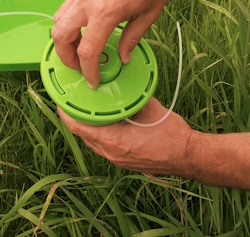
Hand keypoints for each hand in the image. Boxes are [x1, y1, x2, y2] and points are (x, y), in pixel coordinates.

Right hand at [50, 0, 177, 88]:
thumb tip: (123, 56)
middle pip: (60, 36)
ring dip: (64, 39)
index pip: (87, 50)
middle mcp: (88, 2)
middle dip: (66, 56)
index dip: (88, 70)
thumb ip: (133, 38)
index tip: (93, 80)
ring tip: (79, 49)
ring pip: (58, 21)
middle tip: (80, 66)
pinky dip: (68, 24)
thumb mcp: (150, 13)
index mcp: (106, 12)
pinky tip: (83, 29)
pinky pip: (66, 9)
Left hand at [58, 98, 198, 176]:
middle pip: (82, 134)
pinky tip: (104, 124)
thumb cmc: (172, 136)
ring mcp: (116, 160)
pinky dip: (100, 135)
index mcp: (113, 141)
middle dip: (75, 119)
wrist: (189, 156)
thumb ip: (131, 99)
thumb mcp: (149, 109)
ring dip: (88, 127)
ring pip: (92, 141)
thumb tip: (121, 87)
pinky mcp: (123, 162)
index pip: (78, 127)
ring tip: (86, 112)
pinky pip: (103, 147)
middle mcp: (110, 153)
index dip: (66, 114)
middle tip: (73, 103)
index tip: (60, 102)